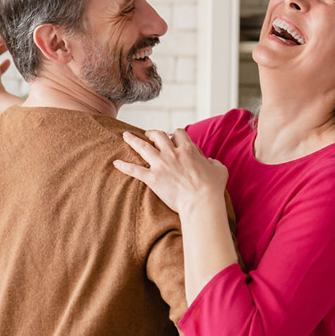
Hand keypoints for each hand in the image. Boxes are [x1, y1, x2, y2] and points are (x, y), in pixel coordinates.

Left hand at [113, 129, 227, 214]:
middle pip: (158, 136)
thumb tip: (210, 161)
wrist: (201, 202)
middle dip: (152, 133)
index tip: (172, 137)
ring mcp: (161, 165)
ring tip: (125, 135)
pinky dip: (124, 166)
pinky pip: (134, 170)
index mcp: (188, 149)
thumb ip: (213, 162)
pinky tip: (115, 163)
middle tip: (147, 134)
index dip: (175, 134)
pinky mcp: (152, 178)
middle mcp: (172, 153)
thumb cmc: (212, 188)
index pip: (178, 134)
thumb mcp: (219, 169)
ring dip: (133, 140)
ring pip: (143, 147)